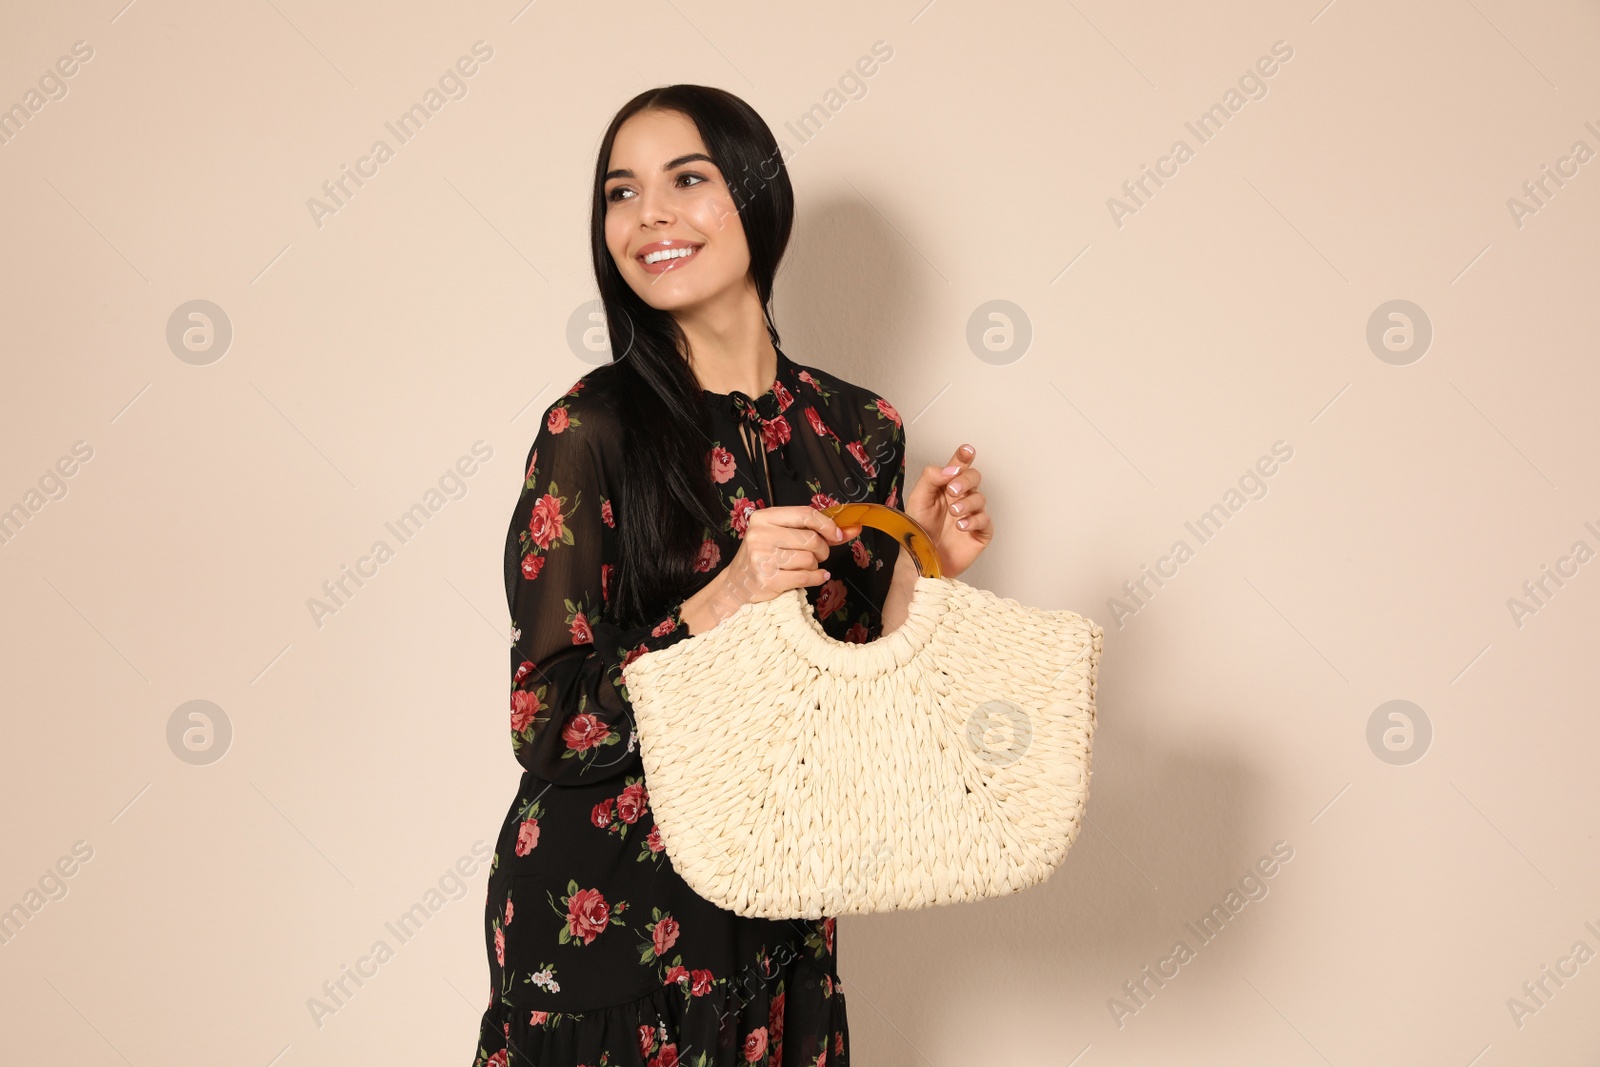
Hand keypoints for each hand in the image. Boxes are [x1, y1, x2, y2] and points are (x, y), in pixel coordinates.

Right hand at [680, 506, 861, 634]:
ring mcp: (762, 558)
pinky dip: (816, 578)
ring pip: (809, 560)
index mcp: (764, 517)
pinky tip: (815, 577)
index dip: (827, 525)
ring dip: (815, 566)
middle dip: (821, 550)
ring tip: (804, 567)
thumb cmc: (764, 557)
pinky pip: (806, 577)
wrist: (737, 585)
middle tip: (816, 556)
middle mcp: (760, 535)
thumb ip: (815, 531)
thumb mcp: (782, 536)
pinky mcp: (768, 580)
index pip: (805, 514)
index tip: (837, 535)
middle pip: (811, 539)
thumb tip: (852, 528)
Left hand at [902, 443, 991, 579]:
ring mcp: (972, 513)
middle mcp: (962, 497)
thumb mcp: (918, 499)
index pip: (959, 466)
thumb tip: (950, 469)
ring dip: (966, 503)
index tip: (966, 451)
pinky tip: (961, 525)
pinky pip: (985, 520)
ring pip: (980, 498)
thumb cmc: (919, 529)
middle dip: (965, 480)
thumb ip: (931, 478)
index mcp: (947, 486)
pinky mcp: (980, 531)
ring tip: (953, 514)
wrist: (922, 558)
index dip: (964, 457)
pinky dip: (973, 520)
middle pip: (974, 478)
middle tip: (953, 490)